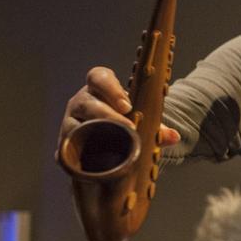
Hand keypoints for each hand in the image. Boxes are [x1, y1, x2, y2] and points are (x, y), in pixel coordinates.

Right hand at [56, 66, 179, 157]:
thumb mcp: (141, 119)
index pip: (98, 77)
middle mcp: (81, 102)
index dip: (111, 89)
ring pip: (74, 124)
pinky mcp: (66, 143)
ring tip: (112, 144)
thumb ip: (157, 127)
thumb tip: (173, 136)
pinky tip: (88, 164)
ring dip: (93, 134)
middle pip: (86, 103)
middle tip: (128, 127)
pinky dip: (77, 155)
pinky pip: (67, 148)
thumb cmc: (126, 121)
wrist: (109, 140)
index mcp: (99, 89)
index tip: (127, 105)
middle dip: (106, 114)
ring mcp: (70, 122)